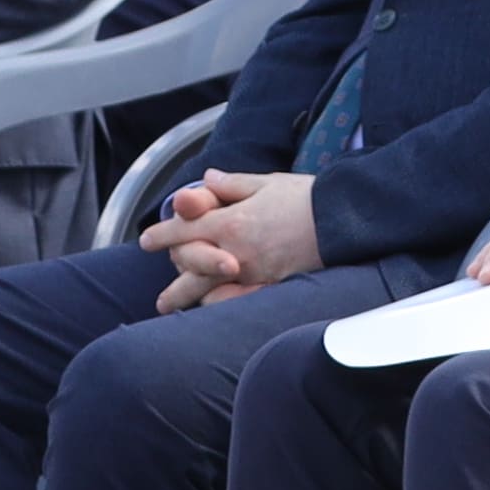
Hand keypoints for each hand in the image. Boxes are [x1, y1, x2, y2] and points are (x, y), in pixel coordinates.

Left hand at [144, 166, 323, 304]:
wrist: (342, 220)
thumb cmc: (305, 197)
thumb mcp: (266, 182)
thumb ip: (232, 184)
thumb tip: (207, 180)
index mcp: (231, 221)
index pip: (184, 229)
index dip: (162, 235)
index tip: (147, 240)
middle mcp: (236, 251)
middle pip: (191, 268)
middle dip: (172, 281)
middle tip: (160, 297)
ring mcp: (253, 272)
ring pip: (209, 289)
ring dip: (188, 299)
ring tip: (174, 309)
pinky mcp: (272, 285)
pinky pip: (238, 300)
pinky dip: (222, 305)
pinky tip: (213, 310)